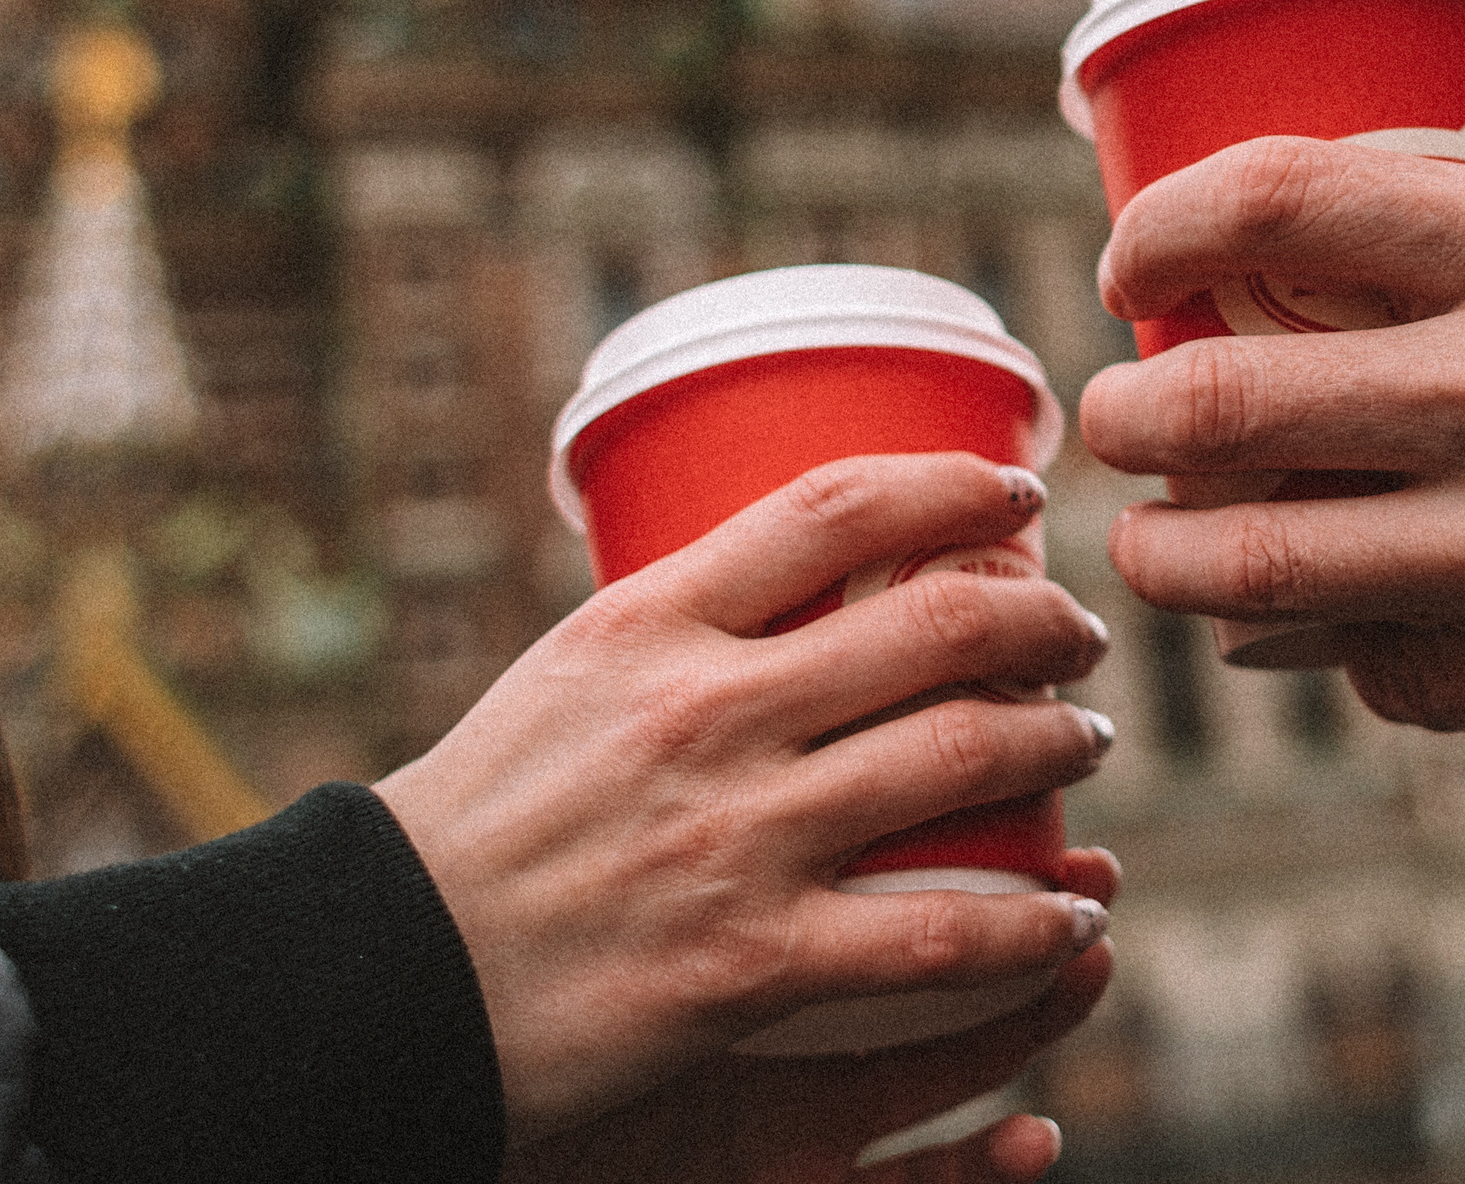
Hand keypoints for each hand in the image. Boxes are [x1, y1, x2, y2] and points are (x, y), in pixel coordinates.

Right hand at [374, 454, 1116, 1140]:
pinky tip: (1069, 917)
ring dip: (1059, 742)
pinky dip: (1030, 923)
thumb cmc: (487, 821)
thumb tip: (815, 570)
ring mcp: (733, 837)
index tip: (1017, 495)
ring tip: (1085, 742)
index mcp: (650, 624)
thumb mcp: (570, 675)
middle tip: (1080, 635)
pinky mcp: (749, 961)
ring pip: (964, 756)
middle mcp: (702, 713)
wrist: (379, 979)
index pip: (836, 508)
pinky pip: (939, 934)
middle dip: (1046, 619)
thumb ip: (688, 624)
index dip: (954, 485)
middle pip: (937, 623)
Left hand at [1080, 137, 1464, 743]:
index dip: (1164, 227)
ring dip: (1166, 557)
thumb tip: (1197, 303)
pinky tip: (1329, 615)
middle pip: (1226, 404)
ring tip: (1155, 541)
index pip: (1281, 201)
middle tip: (1116, 422)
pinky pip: (1366, 664)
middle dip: (1127, 418)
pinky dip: (1322, 643)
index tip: (1129, 264)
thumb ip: (1402, 249)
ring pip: (1258, 565)